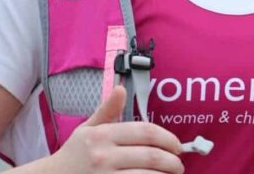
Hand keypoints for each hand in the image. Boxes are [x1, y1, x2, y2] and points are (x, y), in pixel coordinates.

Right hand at [49, 86, 183, 172]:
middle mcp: (103, 156)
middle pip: (151, 156)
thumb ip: (107, 110)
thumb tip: (121, 88)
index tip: (177, 146)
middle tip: (179, 165)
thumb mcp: (87, 129)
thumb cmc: (74, 155)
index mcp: (102, 135)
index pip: (144, 132)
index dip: (167, 138)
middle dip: (172, 161)